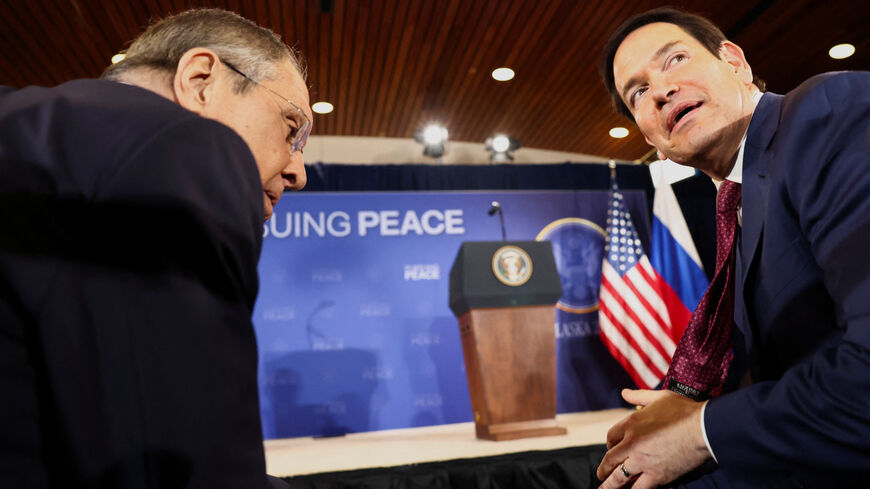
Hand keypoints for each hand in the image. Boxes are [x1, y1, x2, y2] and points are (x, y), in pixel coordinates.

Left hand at [596, 389, 710, 488]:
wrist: (703, 428)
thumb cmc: (683, 410)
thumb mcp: (659, 397)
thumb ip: (639, 396)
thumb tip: (624, 392)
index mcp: (631, 423)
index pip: (611, 437)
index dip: (609, 444)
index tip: (611, 449)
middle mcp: (632, 443)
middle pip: (610, 459)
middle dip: (604, 468)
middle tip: (600, 474)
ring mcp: (642, 461)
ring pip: (619, 477)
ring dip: (610, 485)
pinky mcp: (657, 475)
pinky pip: (639, 487)